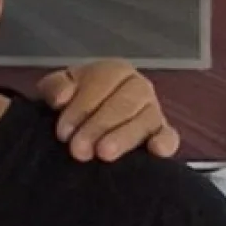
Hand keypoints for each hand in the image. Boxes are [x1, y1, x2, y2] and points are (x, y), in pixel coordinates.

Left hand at [40, 60, 180, 162]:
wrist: (85, 123)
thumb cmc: (75, 103)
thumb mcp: (59, 90)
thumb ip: (55, 87)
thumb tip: (61, 97)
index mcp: (114, 71)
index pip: (101, 82)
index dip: (81, 107)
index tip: (64, 132)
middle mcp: (138, 88)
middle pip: (124, 102)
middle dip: (99, 126)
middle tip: (79, 150)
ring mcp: (153, 111)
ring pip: (145, 120)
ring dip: (124, 137)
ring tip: (104, 154)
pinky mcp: (162, 135)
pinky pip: (170, 137)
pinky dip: (165, 143)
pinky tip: (155, 151)